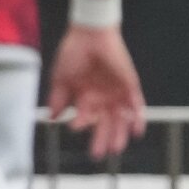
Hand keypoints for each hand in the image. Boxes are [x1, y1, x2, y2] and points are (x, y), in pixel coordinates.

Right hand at [46, 26, 145, 161]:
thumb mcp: (61, 78)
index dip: (80, 123)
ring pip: (120, 120)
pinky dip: (137, 118)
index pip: (85, 118)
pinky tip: (136, 130)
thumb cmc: (73, 54)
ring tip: (116, 147)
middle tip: (98, 154)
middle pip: (103, 124)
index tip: (75, 127)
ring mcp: (116, 94)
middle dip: (101, 139)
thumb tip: (51, 119)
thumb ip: (57, 99)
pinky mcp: (130, 86)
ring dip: (119, 134)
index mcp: (85, 98)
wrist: (90, 34)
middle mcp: (101, 99)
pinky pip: (136, 106)